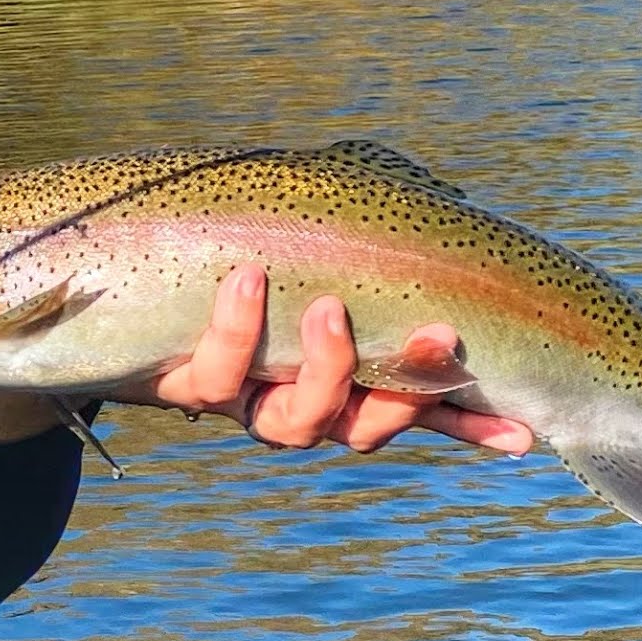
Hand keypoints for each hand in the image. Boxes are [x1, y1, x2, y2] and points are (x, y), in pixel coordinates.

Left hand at [111, 264, 533, 454]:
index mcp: (342, 376)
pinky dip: (236, 331)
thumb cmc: (238, 245)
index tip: (520, 434)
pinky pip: (218, 375)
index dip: (467, 430)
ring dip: (324, 369)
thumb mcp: (314, 233)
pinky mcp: (192, 383)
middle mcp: (298, 400)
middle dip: (404, 392)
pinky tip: (247, 282)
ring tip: (327, 308)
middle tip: (436, 336)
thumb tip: (446, 206)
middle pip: (362, 426)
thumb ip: (367, 234)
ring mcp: (247, 398)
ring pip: (297, 423)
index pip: (414, 411)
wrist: (121, 279)